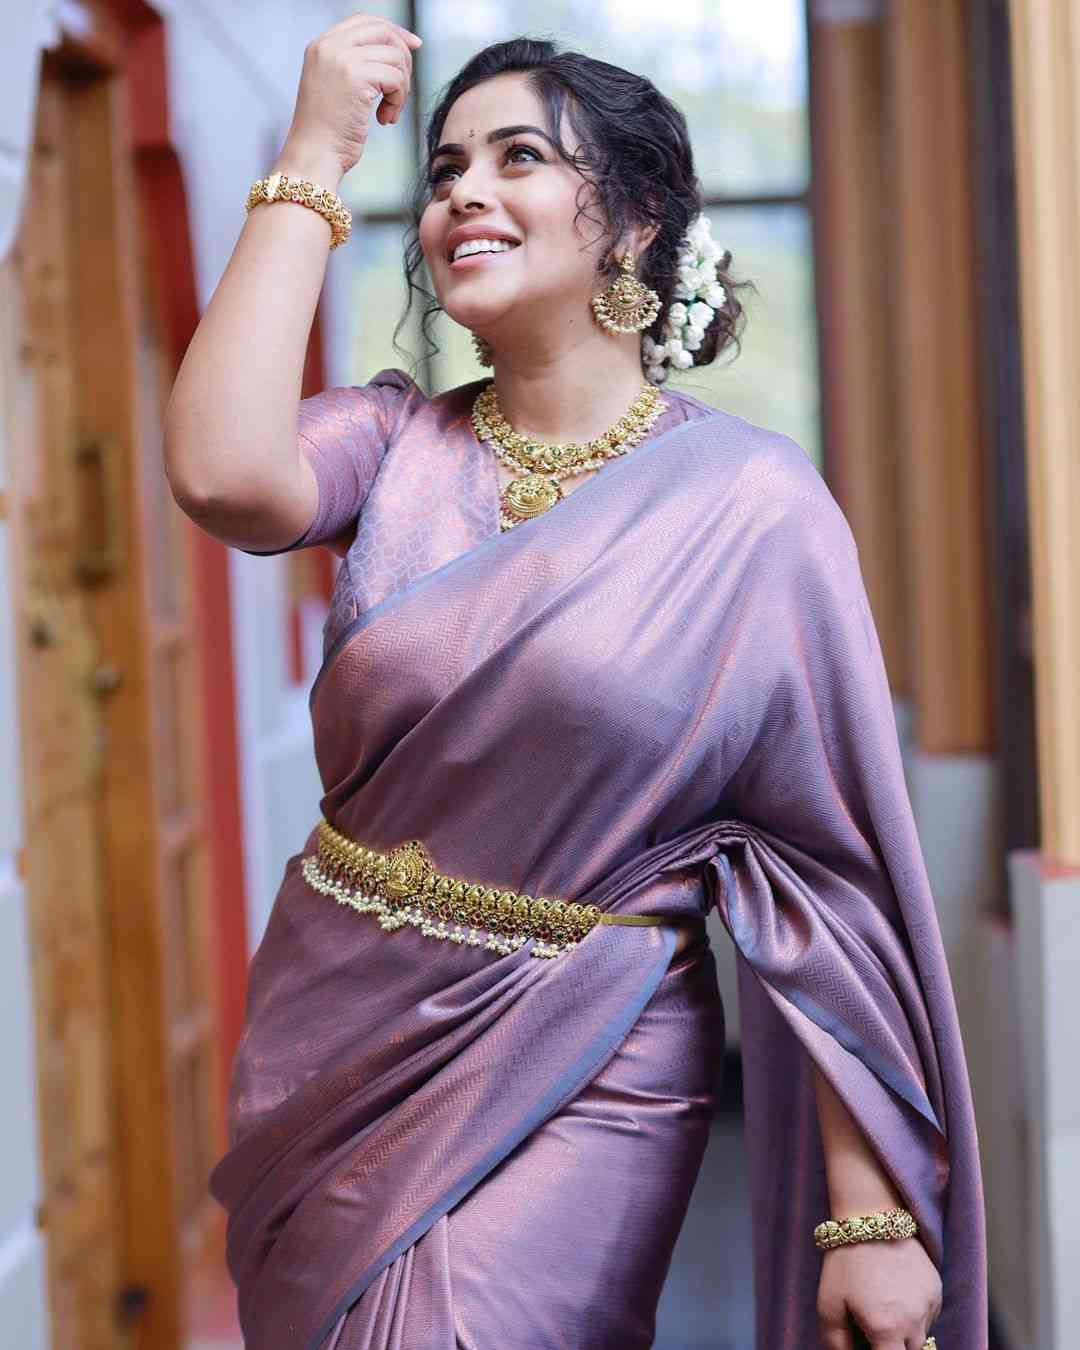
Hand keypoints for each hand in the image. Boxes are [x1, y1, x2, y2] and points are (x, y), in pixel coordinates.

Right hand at [283, 12, 421, 179]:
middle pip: (384, 31)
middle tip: (401, 91)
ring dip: (401, 88)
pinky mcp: (355, 76)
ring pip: (395, 56)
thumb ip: (356, 64)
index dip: (393, 31)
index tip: (413, 46)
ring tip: (388, 112)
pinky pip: (396, 78)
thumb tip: (398, 49)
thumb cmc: (327, 132)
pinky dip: (398, 100)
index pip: (365, 21)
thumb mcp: (336, 87)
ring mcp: (341, 59)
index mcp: (322, 46)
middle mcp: (329, 46)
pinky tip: (384, 119)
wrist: (313, 156)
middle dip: (403, 59)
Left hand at [817, 1237, 941, 1348]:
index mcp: (885, 1330)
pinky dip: (914, 1316)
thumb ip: (836, 1344)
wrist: (872, 1218)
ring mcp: (929, 1307)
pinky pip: (928, 1318)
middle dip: (891, 1348)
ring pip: (920, 1339)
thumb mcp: (829, 1305)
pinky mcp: (937, 1291)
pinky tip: (895, 1295)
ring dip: (904, 1335)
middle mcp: (914, 1323)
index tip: (869, 1345)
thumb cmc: (845, 1262)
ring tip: (881, 1307)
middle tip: (872, 1329)